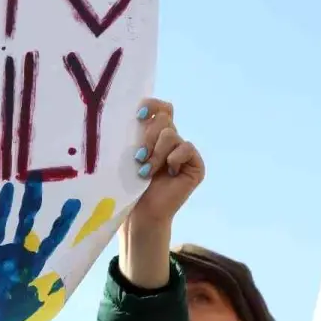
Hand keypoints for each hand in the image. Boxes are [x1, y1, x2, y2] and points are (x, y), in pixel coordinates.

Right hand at [0, 175, 81, 320]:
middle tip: (37, 178)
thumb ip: (41, 296)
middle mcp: (13, 255)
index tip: (75, 203)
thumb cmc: (7, 316)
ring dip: (3, 209)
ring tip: (8, 187)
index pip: (50, 240)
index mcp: (30, 265)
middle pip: (25, 224)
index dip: (61, 223)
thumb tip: (54, 287)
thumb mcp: (29, 307)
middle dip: (31, 202)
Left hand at [119, 98, 204, 288]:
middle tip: (138, 156)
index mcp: (153, 135)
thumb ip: (133, 134)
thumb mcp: (126, 156)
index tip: (138, 115)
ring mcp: (183, 153)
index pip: (160, 108)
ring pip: (171, 134)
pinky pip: (186, 148)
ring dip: (156, 152)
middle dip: (148, 135)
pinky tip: (167, 172)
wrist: (139, 214)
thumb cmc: (126, 187)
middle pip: (165, 118)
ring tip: (146, 171)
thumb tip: (133, 111)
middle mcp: (170, 141)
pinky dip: (173, 158)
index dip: (152, 105)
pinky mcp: (195, 166)